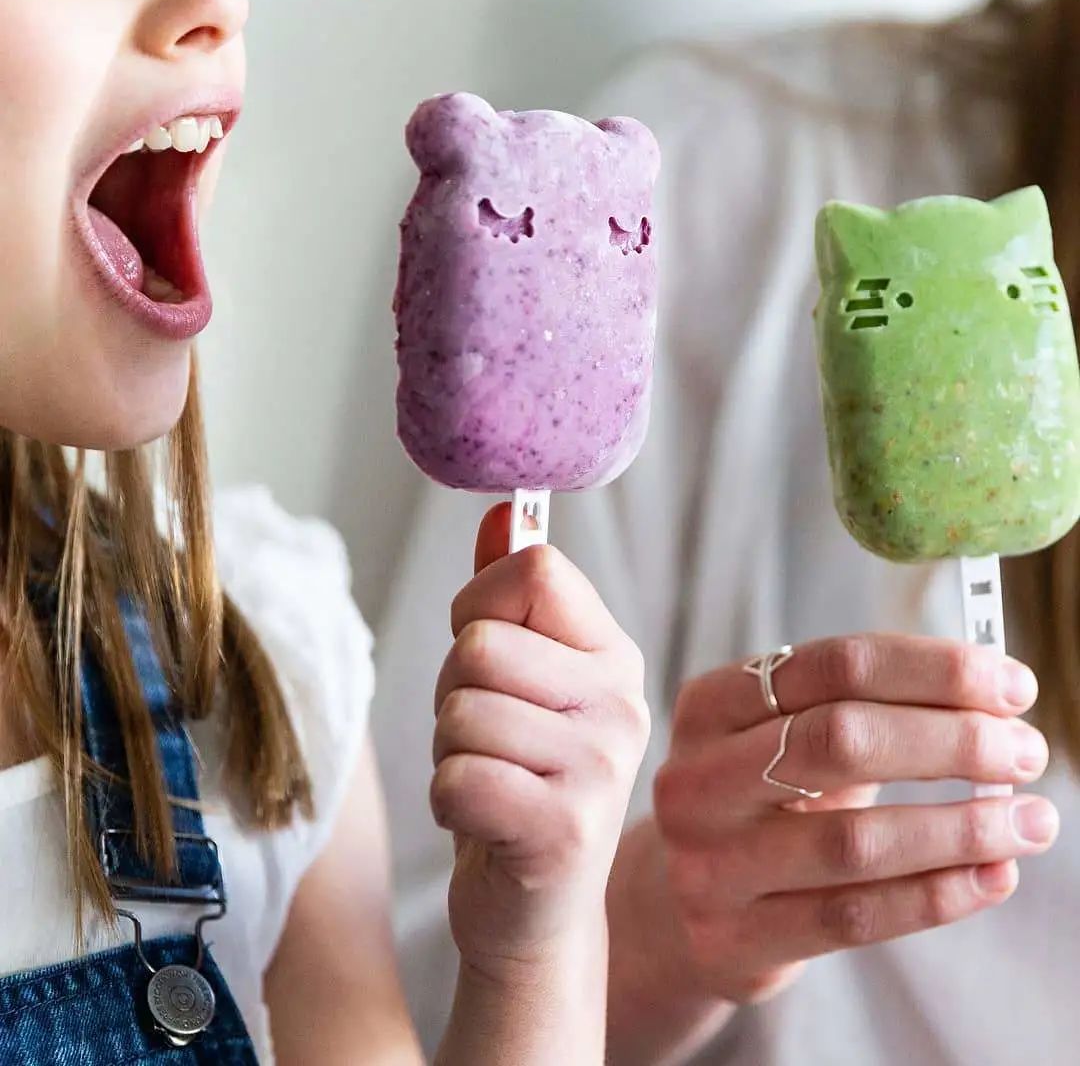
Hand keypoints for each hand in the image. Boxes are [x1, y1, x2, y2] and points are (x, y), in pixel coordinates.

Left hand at [431, 505, 649, 978]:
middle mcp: (622, 703)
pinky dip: (448, 802)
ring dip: (450, 751)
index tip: (490, 656)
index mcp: (613, 654)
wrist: (534, 909)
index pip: (533, 571)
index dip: (480, 606)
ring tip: (489, 778)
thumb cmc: (515, 776)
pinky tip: (484, 820)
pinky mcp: (565, 830)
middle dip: (454, 693)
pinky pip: (457, 777)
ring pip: (461, 713)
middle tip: (485, 737)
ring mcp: (601, 768)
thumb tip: (502, 512)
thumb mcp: (516, 679)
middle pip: (480, 646)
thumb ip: (507, 593)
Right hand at [654, 634, 1055, 1003]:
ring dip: (962, 828)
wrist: (689, 902)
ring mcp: (707, 861)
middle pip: (839, 739)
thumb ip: (865, 710)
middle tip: (1025, 750)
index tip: (1010, 684)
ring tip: (1032, 820)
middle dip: (953, 740)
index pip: (834, 665)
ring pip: (855, 840)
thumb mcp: (785, 740)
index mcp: (710, 705)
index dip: (932, 669)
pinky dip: (939, 895)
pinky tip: (993, 876)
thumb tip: (991, 697)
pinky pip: (855, 917)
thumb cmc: (762, 804)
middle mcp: (695, 778)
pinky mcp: (731, 938)